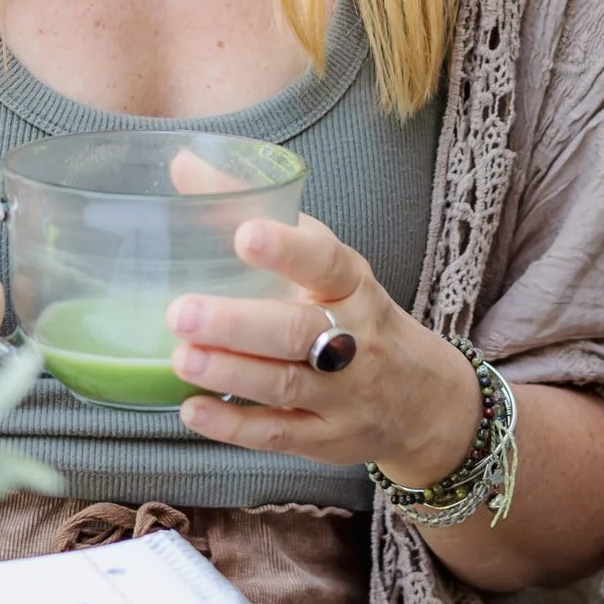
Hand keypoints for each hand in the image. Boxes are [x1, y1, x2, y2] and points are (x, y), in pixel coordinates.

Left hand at [169, 214, 482, 483]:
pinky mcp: (324, 438)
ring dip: (230, 373)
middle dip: (239, 324)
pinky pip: (278, 434)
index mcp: (352, 284)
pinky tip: (191, 410)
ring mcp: (342, 395)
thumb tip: (183, 164)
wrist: (422, 398)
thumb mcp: (323, 259)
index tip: (244, 235)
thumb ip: (252, 209)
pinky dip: (233, 426)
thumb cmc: (351, 310)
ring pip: (285, 385)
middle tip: (182, 312)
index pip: (326, 261)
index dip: (288, 249)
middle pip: (298, 331)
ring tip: (181, 357)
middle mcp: (353, 339)